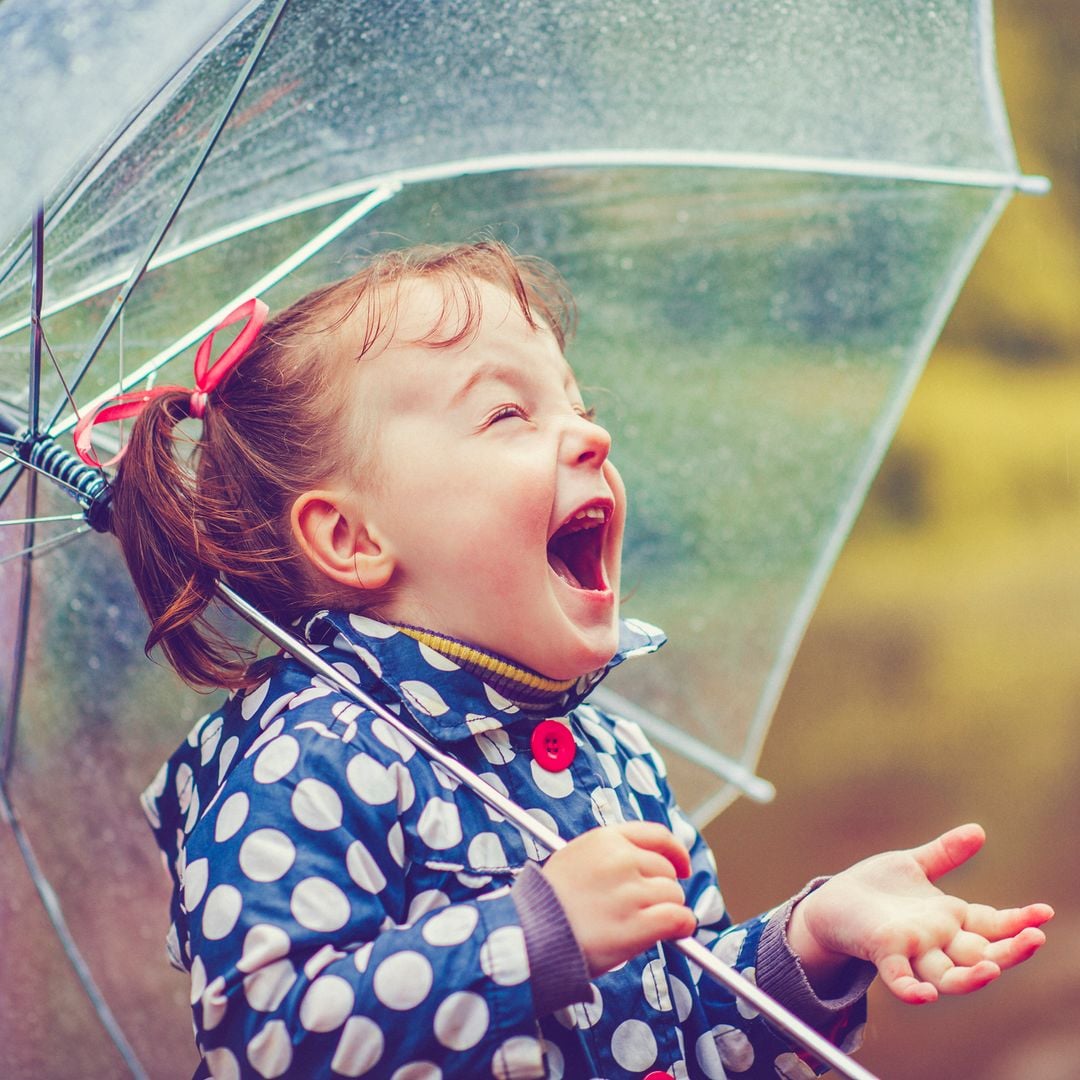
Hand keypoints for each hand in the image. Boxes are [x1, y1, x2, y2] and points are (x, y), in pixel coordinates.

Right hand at [542, 822, 696, 975]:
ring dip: (667, 910)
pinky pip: (678, 918)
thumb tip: (644, 864)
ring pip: (674, 895)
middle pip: (666, 869)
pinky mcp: (637, 924)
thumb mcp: (575, 857)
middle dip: (661, 889)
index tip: (680, 865)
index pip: (657, 835)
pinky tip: (676, 932)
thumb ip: (610, 854)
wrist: (530, 934)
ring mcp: (630, 891)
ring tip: (643, 923)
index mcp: (606, 839)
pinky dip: (682, 926)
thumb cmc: (548, 902)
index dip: (675, 852)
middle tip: (643, 907)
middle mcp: (621, 859)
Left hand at [788, 823, 1053, 1003]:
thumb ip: (945, 853)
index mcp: (947, 918)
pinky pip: (900, 978)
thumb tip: (979, 830)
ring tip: (992, 969)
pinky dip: (912, 989)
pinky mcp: (881, 952)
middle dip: (1010, 951)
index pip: (991, 925)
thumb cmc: (873, 888)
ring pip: (948, 976)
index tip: (1044, 912)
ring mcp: (910, 949)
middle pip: (980, 954)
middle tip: (1035, 939)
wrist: (829, 904)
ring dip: (971, 978)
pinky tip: (925, 995)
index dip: (1018, 921)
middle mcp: (935, 940)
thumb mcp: (911, 865)